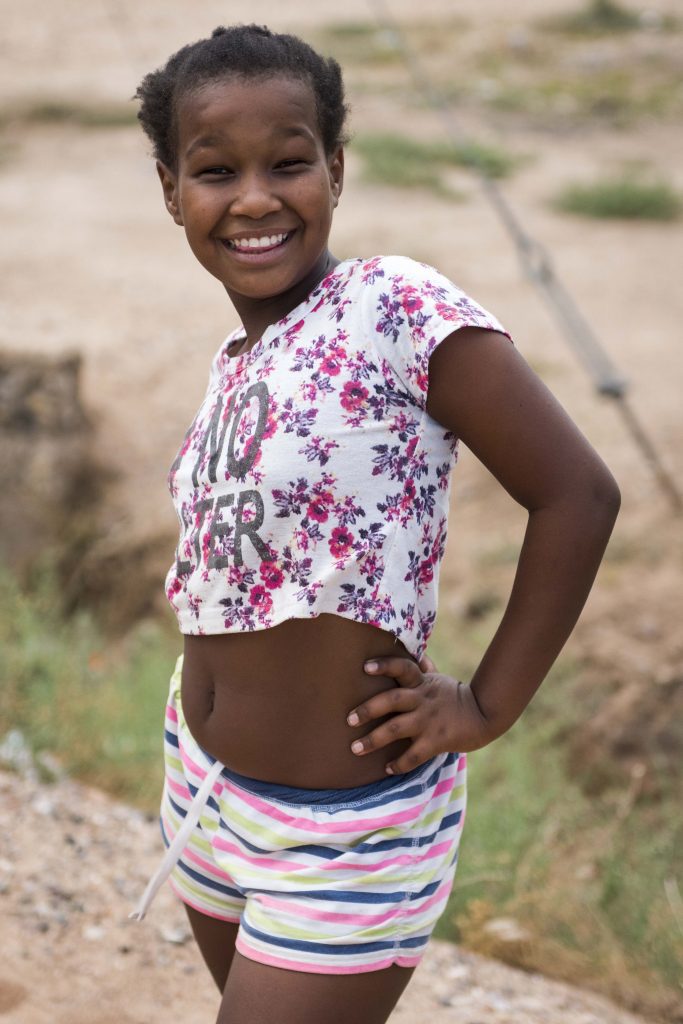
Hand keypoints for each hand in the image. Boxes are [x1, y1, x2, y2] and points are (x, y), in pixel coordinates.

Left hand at [346, 652, 493, 774]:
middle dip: (368, 709)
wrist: (484, 715)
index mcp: (422, 683)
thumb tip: (416, 652)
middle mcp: (422, 699)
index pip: (402, 667)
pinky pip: (414, 755)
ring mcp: (429, 721)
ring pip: (396, 728)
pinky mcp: (437, 741)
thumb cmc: (455, 696)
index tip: (365, 667)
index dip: (384, 665)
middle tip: (348, 719)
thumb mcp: (439, 679)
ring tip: (356, 749)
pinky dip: (399, 764)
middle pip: (391, 699)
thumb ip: (424, 668)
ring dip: (374, 740)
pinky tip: (387, 769)